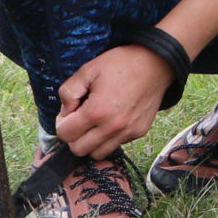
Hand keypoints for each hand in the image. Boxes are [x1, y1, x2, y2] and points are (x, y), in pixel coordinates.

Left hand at [53, 43, 174, 157]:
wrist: (156, 63)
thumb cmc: (121, 64)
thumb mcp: (87, 70)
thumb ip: (68, 92)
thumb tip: (65, 111)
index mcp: (96, 111)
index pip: (64, 134)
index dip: (62, 122)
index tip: (70, 111)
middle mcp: (112, 127)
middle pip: (78, 150)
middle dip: (74, 136)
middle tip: (80, 119)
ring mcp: (127, 132)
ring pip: (97, 154)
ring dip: (91, 142)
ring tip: (95, 123)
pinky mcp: (139, 132)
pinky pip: (116, 145)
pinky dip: (109, 137)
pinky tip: (112, 119)